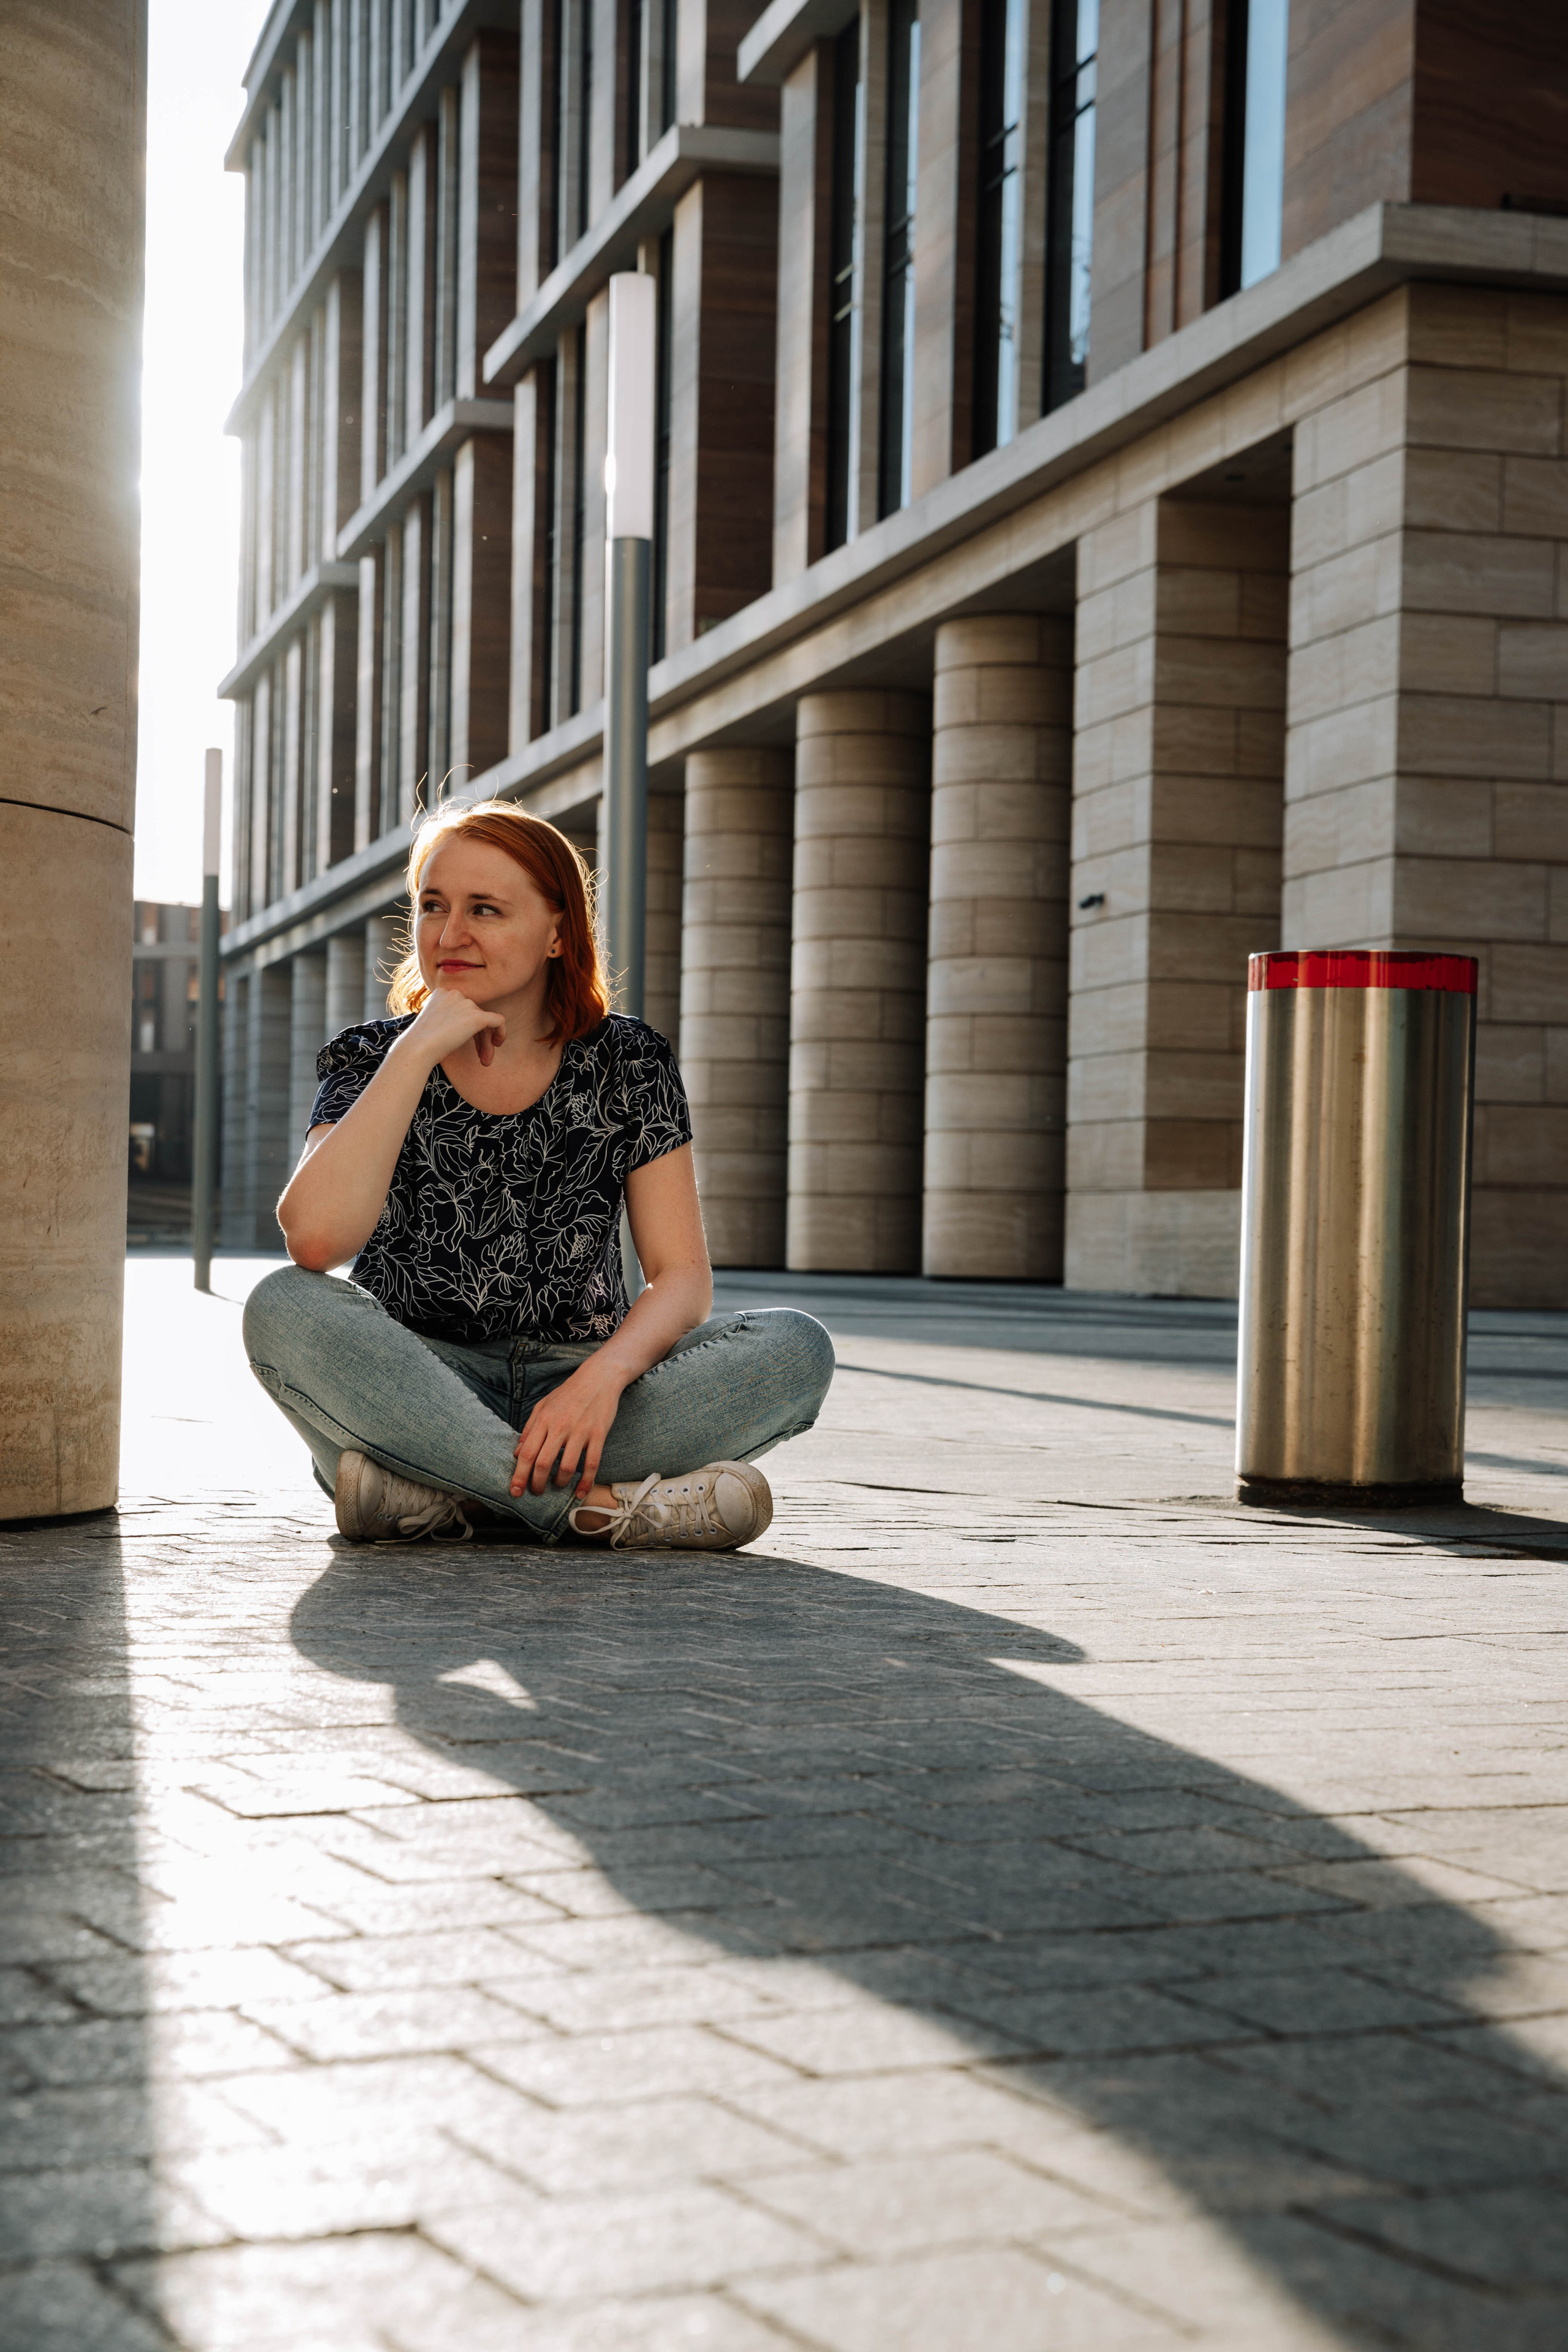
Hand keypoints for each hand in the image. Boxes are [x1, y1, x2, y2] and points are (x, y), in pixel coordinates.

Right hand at [398, 986, 506, 1069]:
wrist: (417, 1048)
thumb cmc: (420, 1043)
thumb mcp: (433, 1024)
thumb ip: (449, 1019)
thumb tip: (464, 1026)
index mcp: (442, 993)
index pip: (463, 1009)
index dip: (466, 1028)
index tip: (464, 1044)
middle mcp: (455, 994)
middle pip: (475, 1015)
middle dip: (479, 1037)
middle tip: (480, 1056)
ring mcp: (466, 1003)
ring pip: (485, 1022)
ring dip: (485, 1042)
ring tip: (484, 1061)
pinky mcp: (477, 1016)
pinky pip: (498, 1021)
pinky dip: (501, 1032)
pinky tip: (498, 1044)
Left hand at [512, 1355, 629, 1498]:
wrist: (598, 1378)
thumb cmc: (568, 1393)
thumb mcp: (543, 1406)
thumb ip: (529, 1429)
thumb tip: (517, 1453)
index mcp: (544, 1420)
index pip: (527, 1453)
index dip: (519, 1475)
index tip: (515, 1491)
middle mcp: (560, 1426)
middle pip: (543, 1462)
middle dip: (537, 1484)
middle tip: (536, 1492)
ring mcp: (580, 1431)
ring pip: (566, 1466)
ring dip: (559, 1482)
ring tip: (557, 1485)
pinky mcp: (598, 1435)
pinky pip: (592, 1463)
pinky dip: (586, 1481)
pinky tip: (581, 1492)